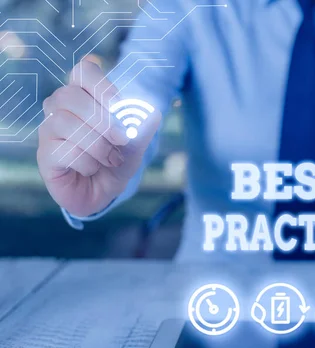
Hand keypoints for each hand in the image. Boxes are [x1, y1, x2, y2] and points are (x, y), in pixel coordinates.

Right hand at [37, 59, 160, 216]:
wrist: (104, 191)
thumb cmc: (116, 159)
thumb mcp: (136, 142)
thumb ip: (143, 125)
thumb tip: (153, 112)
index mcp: (83, 95)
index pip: (83, 71)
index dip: (102, 85)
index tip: (120, 106)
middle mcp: (60, 107)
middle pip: (69, 95)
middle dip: (102, 119)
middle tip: (123, 139)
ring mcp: (48, 130)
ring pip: (65, 123)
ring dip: (97, 144)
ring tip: (111, 159)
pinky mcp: (44, 154)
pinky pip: (63, 151)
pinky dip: (87, 163)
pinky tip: (92, 169)